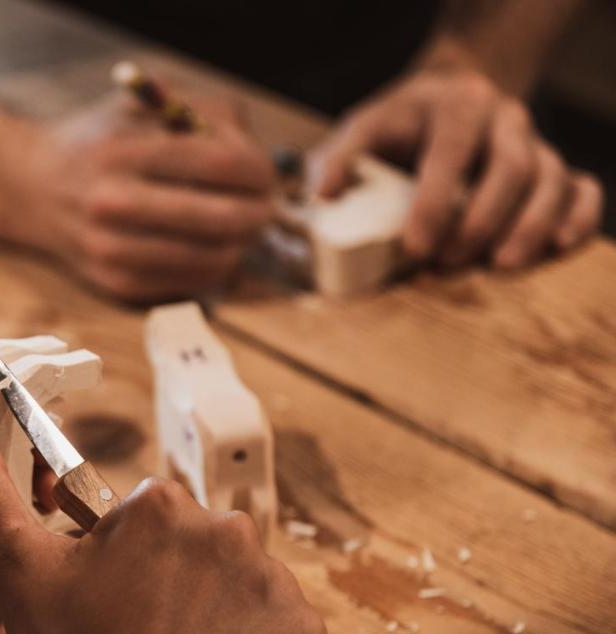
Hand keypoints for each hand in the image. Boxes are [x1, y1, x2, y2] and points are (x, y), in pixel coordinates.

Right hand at [0, 408, 325, 633]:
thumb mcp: (17, 568)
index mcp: (159, 507)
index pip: (151, 522)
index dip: (127, 566)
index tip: (111, 605)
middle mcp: (228, 531)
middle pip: (199, 551)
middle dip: (174, 586)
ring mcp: (274, 587)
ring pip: (240, 590)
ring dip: (215, 618)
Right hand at [7, 91, 275, 302]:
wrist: (33, 188)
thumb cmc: (101, 142)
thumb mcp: (142, 107)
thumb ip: (203, 115)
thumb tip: (256, 155)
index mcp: (124, 151)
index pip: (219, 165)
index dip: (258, 171)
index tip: (266, 173)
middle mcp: (113, 203)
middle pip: (221, 218)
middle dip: (259, 213)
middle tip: (265, 206)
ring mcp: (111, 250)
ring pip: (211, 258)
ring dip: (239, 244)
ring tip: (239, 228)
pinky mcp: (114, 283)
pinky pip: (188, 284)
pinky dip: (211, 268)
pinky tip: (208, 248)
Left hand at [319, 68, 603, 268]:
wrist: (448, 96)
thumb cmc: (400, 124)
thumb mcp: (364, 127)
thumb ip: (341, 157)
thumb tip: (324, 197)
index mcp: (456, 105)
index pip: (452, 152)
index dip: (436, 201)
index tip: (415, 245)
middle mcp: (504, 119)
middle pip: (511, 167)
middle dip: (481, 220)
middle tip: (448, 261)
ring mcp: (534, 142)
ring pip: (551, 180)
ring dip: (528, 227)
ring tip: (499, 265)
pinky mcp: (554, 166)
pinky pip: (582, 189)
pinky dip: (576, 219)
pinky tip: (555, 247)